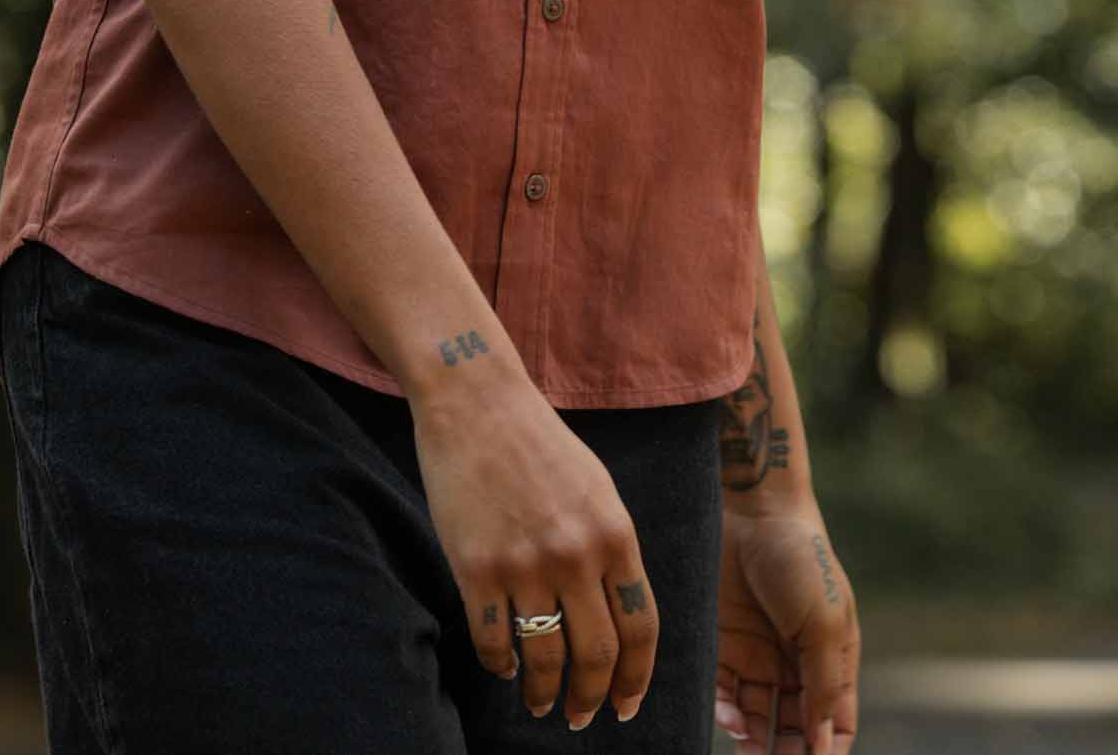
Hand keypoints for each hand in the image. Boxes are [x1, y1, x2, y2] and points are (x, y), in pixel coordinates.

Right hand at [410, 371, 659, 729]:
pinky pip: (494, 641)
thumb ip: (611, 547)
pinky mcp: (477, 567)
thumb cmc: (538, 441)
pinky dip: (500, 664)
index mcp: (614, 533)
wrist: (476, 400)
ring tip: (540, 702)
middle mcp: (576, 554)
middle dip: (592, 698)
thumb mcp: (596, 488)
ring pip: (545, 659)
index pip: (641, 628)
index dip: (637, 678)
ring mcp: (525, 564)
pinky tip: (504, 666)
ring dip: (544, 693)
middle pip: (598, 655)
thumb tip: (618, 613)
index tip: (626, 706)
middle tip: (580, 716)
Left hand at [713, 498, 859, 754]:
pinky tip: (728, 718)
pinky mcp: (722, 641)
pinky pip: (723, 691)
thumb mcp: (824, 624)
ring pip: (757, 717)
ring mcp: (757, 653)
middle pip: (794, 728)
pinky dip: (725, 712)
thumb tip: (821, 746)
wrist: (753, 507)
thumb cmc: (801, 560)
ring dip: (754, 742)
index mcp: (831, 659)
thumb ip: (823, 685)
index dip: (826, 752)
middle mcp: (795, 663)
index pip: (834, 724)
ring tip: (748, 752)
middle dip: (785, 754)